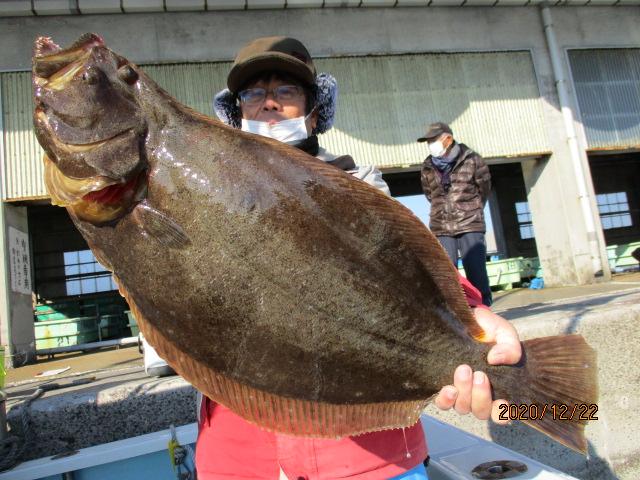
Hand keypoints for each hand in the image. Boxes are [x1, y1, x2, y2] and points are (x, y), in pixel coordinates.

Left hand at [434, 307, 521, 422]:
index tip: (501, 400)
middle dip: (481, 396)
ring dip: (464, 392)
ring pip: (463, 408)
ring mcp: (462, 393)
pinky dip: (446, 400)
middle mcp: (480, 396)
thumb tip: (495, 359)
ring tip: (463, 370)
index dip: (502, 413)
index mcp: (500, 389)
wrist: (469, 321)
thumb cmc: (490, 331)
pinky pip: (443, 403)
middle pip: (481, 412)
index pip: (502, 414)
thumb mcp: (505, 334)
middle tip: (479, 374)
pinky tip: (448, 388)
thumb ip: (509, 347)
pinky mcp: (445, 386)